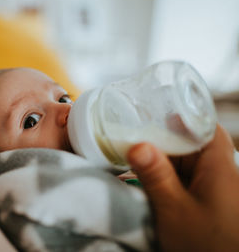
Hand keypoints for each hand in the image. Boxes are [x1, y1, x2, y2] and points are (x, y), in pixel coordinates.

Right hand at [127, 125, 238, 251]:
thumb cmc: (207, 245)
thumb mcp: (174, 210)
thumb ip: (155, 176)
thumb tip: (137, 146)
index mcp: (219, 167)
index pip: (205, 127)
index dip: (182, 119)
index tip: (155, 116)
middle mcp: (220, 174)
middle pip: (191, 146)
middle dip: (163, 144)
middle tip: (135, 144)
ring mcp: (214, 190)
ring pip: (186, 165)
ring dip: (163, 165)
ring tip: (136, 165)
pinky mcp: (207, 204)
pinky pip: (186, 183)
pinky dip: (168, 181)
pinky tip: (150, 186)